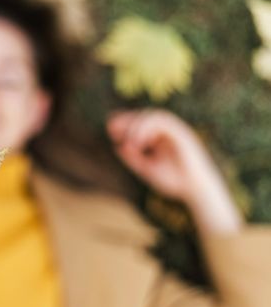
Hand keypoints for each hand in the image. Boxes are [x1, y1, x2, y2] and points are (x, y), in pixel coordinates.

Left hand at [107, 109, 242, 233]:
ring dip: (137, 125)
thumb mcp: (147, 169)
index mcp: (160, 138)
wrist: (196, 191)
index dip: (125, 122)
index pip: (140, 122)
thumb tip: (117, 147)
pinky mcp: (183, 133)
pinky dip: (149, 129)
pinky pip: (164, 122)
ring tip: (128, 141)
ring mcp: (176, 131)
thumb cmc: (175, 181)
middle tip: (111, 128)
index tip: (110, 130)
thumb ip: (133, 159)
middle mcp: (168, 131)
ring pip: (154, 115)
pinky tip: (138, 142)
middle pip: (145, 115)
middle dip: (127, 120)